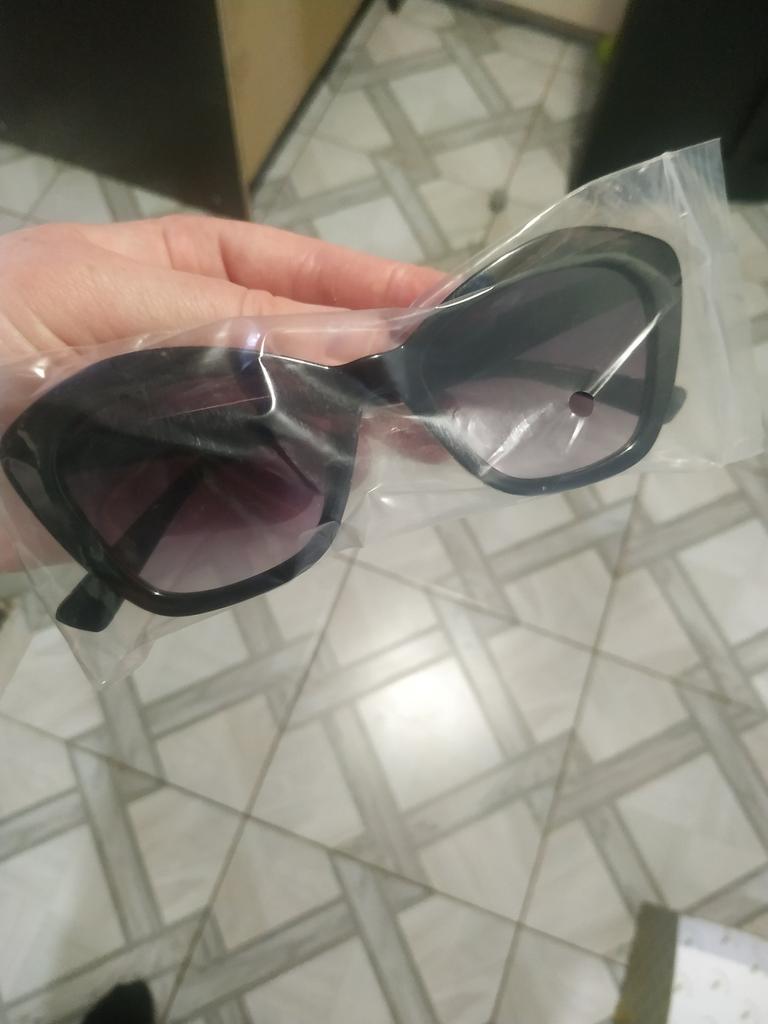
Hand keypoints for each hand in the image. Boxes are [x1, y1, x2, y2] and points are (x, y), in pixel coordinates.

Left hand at [0, 216, 442, 570]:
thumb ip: (232, 324)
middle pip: (317, 353)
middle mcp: (208, 347)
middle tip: (463, 395)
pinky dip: (302, 499)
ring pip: (298, 425)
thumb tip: (364, 337)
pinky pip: (258, 494)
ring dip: (358, 435)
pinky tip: (350, 497)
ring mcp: (201, 425)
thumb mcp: (103, 300)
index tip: (461, 307)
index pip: (305, 272)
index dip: (383, 285)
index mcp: (187, 274)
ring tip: (429, 446)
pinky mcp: (184, 497)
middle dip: (386, 368)